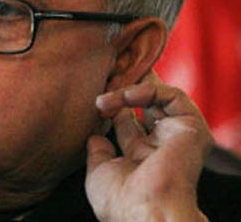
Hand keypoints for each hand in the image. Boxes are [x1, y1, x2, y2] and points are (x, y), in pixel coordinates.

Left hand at [85, 71, 213, 221]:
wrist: (146, 210)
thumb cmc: (121, 200)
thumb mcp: (99, 173)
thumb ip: (98, 152)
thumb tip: (94, 137)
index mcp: (141, 158)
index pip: (128, 123)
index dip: (112, 106)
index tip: (94, 97)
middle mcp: (160, 146)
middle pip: (146, 106)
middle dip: (126, 89)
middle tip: (107, 76)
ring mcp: (176, 136)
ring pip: (159, 97)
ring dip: (130, 89)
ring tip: (107, 91)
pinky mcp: (191, 128)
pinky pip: (172, 96)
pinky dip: (148, 90)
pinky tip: (126, 95)